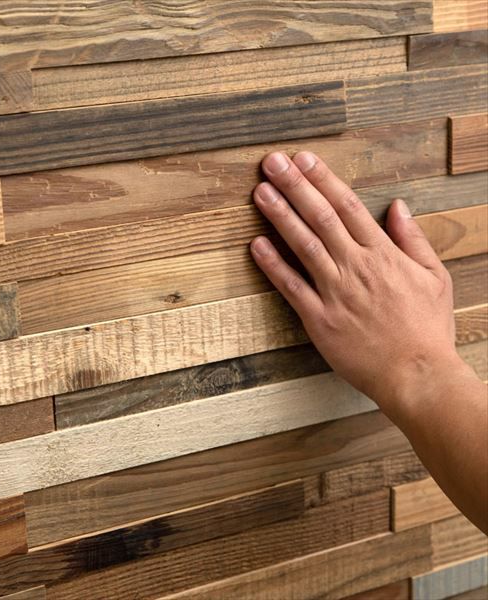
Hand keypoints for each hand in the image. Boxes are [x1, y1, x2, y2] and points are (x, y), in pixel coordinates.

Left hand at [250, 151, 465, 416]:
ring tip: (260, 192)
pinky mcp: (320, 319)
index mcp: (383, 254)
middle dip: (295, 187)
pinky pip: (292, 287)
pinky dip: (274, 265)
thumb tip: (398, 207)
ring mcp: (336, 293)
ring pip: (304, 245)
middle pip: (321, 218)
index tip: (304, 160)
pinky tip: (257, 244)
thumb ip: (413, 239)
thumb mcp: (434, 277)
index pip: (348, 206)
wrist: (417, 374)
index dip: (323, 180)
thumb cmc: (427, 329)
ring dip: (280, 216)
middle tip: (272, 163)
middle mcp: (356, 267)